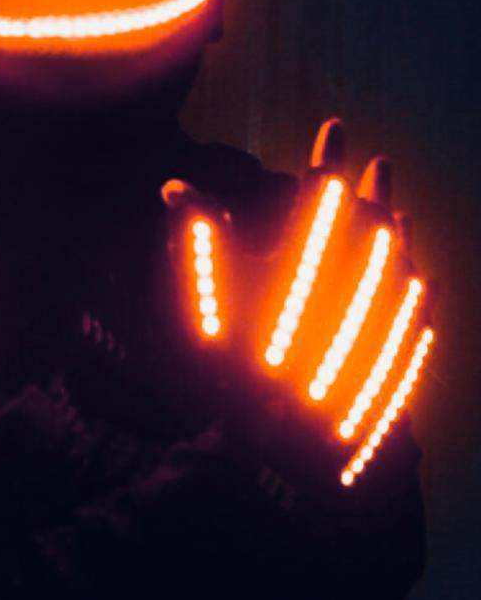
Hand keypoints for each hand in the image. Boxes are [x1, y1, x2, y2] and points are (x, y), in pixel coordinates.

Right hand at [163, 118, 435, 488]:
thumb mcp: (196, 316)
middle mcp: (348, 302)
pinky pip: (414, 324)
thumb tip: (177, 187)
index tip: (336, 128)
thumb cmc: (227, 388)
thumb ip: (189, 246)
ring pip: (399, 275)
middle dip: (374, 192)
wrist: (277, 471)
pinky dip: (416, 295)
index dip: (327, 161)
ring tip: (400, 212)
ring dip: (400, 239)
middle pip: (370, 234)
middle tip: (382, 161)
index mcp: (299, 281)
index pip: (318, 204)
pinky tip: (422, 281)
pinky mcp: (388, 375)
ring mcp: (376, 339)